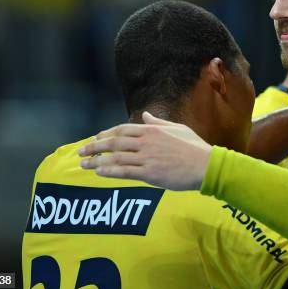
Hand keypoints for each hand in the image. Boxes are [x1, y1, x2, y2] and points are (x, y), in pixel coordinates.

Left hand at [78, 112, 210, 190]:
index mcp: (152, 129)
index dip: (106, 134)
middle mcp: (147, 141)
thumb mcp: (177, 128)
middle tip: (80, 151)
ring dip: (96, 160)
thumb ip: (158, 122)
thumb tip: (145, 115)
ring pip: (115, 157)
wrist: (206, 165)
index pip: (122, 129)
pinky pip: (124, 171)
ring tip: (83, 164)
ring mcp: (147, 157)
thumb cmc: (195, 147)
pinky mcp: (150, 173)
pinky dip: (109, 171)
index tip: (95, 139)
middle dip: (94, 146)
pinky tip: (99, 172)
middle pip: (114, 142)